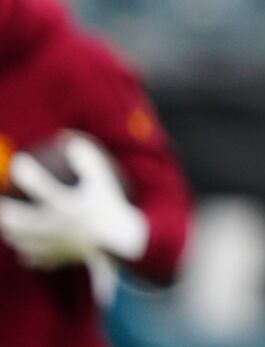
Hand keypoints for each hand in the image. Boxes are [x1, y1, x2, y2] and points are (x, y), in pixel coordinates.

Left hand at [0, 133, 147, 270]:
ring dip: (10, 230)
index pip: (39, 185)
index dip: (25, 172)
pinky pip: (32, 257)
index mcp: (66, 204)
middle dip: (4, 209)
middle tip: (2, 199)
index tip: (18, 161)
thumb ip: (86, 157)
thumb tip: (67, 137)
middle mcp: (54, 225)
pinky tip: (25, 246)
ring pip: (20, 239)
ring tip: (6, 222)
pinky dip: (26, 251)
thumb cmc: (112, 205)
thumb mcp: (103, 177)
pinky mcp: (54, 258)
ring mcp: (51, 244)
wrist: (122, 241)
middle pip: (17, 219)